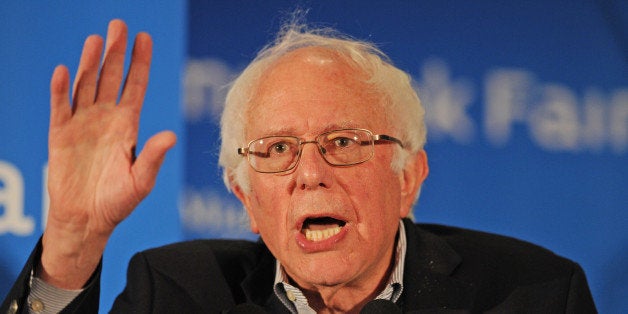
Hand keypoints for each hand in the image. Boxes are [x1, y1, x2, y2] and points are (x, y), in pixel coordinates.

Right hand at [40, 19, 175, 288]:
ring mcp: (82, 124)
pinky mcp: (60, 135)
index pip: (136, 87)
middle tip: (119, 25)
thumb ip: (153, 158)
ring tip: (96, 40)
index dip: (140, 63)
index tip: (145, 38)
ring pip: (86, 86)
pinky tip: (65, 71)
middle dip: (116, 53)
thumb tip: (171, 135)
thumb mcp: (140, 181)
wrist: (86, 220)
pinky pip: (60, 107)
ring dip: (91, 63)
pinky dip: (61, 90)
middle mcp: (106, 119)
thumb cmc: (117, 202)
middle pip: (111, 78)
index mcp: (128, 126)